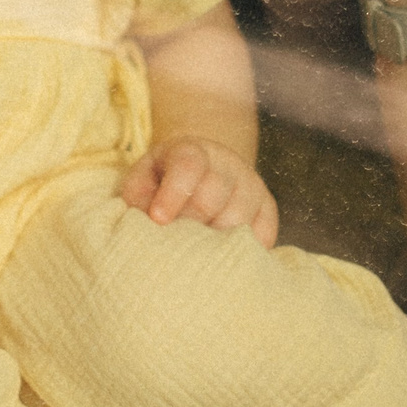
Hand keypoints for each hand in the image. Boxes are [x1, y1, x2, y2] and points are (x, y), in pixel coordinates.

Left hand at [118, 136, 278, 247]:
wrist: (200, 175)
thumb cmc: (162, 184)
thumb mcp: (142, 181)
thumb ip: (138, 197)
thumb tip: (151, 222)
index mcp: (191, 149)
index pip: (188, 165)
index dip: (173, 193)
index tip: (158, 219)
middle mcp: (227, 162)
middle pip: (212, 196)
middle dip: (188, 223)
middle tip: (174, 241)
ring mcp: (251, 184)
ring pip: (238, 218)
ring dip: (213, 241)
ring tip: (194, 252)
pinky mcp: (267, 209)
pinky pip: (262, 235)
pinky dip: (242, 251)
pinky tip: (222, 256)